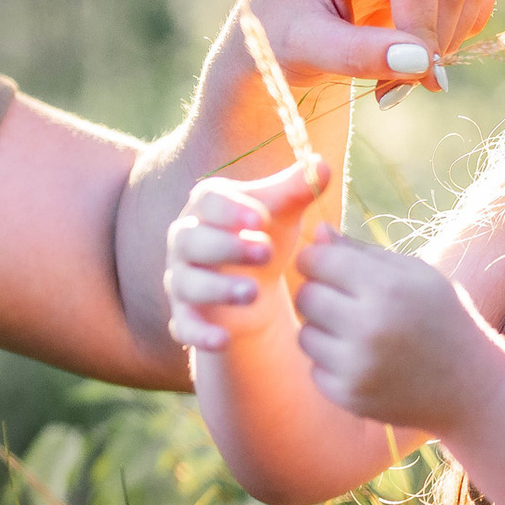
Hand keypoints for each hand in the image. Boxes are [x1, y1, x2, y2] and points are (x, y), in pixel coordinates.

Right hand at [166, 157, 334, 354]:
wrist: (252, 287)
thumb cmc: (264, 238)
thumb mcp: (283, 215)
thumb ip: (299, 190)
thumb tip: (322, 164)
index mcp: (206, 209)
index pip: (207, 202)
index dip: (230, 210)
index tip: (259, 218)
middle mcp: (185, 242)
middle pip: (191, 240)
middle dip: (226, 246)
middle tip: (267, 252)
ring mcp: (182, 280)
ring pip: (187, 283)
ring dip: (216, 288)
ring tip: (253, 293)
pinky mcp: (186, 316)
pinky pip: (183, 326)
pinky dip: (199, 334)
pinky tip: (223, 340)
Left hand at [232, 0, 499, 105]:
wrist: (282, 36)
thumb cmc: (280, 38)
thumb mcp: (305, 49)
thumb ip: (356, 54)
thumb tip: (422, 62)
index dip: (422, 27)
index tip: (413, 79)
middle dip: (435, 40)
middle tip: (400, 89)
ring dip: (450, 39)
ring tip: (402, 77)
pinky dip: (463, 27)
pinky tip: (421, 54)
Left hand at [291, 229, 498, 432]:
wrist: (471, 386)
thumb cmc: (442, 318)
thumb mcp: (415, 274)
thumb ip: (362, 252)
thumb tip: (315, 231)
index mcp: (388, 288)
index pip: (316, 261)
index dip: (315, 260)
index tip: (326, 267)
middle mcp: (369, 327)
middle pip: (305, 297)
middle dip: (317, 294)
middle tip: (343, 301)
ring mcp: (358, 366)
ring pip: (304, 335)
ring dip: (323, 331)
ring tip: (359, 333)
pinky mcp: (349, 396)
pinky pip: (315, 369)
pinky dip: (332, 364)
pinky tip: (365, 361)